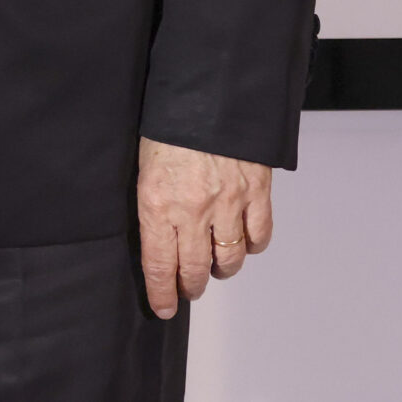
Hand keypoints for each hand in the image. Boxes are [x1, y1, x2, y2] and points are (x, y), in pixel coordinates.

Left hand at [136, 137, 272, 317]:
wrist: (208, 94)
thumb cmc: (168, 125)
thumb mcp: (143, 164)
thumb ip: (152, 203)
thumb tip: (157, 234)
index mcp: (157, 203)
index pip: (158, 264)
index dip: (162, 292)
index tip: (163, 308)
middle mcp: (193, 210)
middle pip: (194, 268)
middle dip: (189, 286)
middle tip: (188, 290)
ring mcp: (228, 203)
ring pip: (229, 258)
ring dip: (221, 270)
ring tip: (214, 269)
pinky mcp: (256, 193)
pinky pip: (258, 235)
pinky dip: (251, 246)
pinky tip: (242, 244)